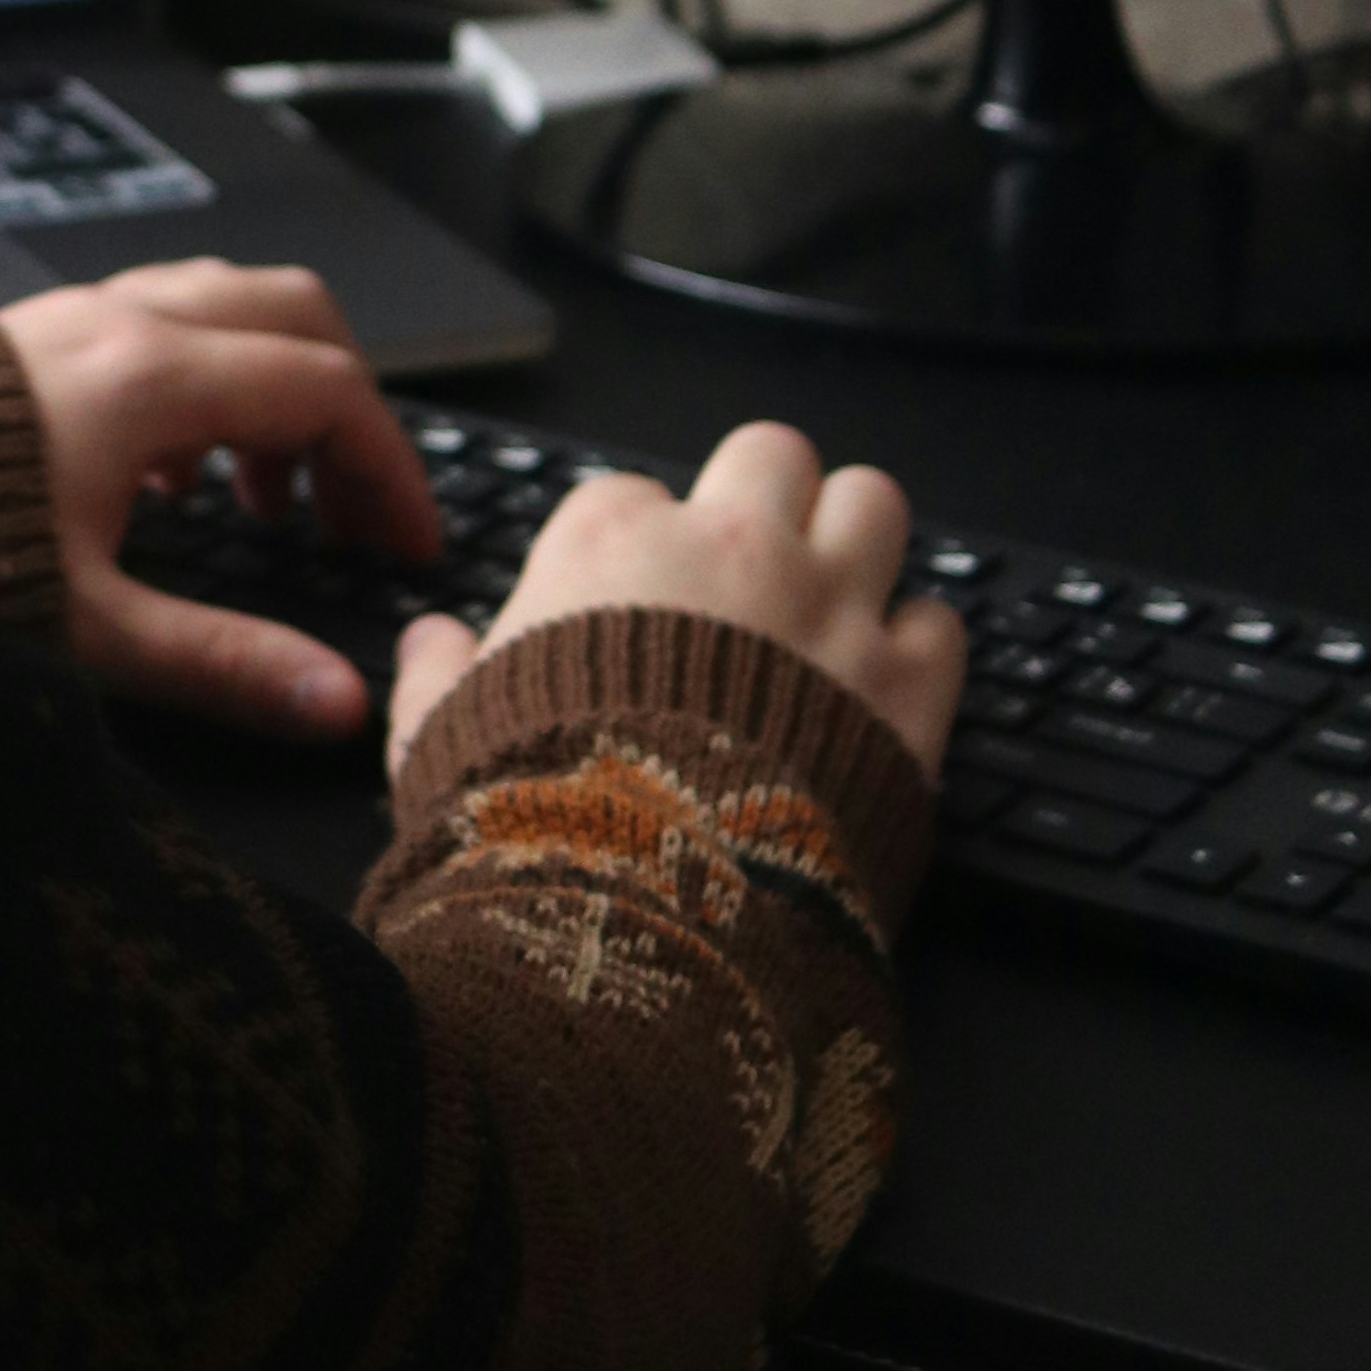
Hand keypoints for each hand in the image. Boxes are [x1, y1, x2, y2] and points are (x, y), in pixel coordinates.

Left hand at [0, 260, 445, 742]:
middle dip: (345, 408)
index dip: (388, 467)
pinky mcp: (36, 331)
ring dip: (274, 385)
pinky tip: (175, 475)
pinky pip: (161, 319)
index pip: (326, 388)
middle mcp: (125, 320)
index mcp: (153, 378)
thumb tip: (341, 704)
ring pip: (226, 304)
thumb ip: (223, 663)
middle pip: (294, 314)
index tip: (408, 546)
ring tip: (263, 502)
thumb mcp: (89, 629)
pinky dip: (208, 376)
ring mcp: (77, 313)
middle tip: (349, 515)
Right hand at [386, 417, 963, 784]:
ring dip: (855, 544)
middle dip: (765, 502)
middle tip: (752, 571)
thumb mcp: (436, 741)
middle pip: (772, 454)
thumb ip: (434, 674)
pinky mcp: (903, 689)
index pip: (629, 496)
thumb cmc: (532, 820)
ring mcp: (827, 610)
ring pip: (874, 499)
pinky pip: (940, 622)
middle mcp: (730, 549)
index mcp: (609, 545)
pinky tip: (885, 689)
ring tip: (833, 601)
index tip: (627, 610)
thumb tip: (430, 642)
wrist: (643, 916)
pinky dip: (917, 650)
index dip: (631, 553)